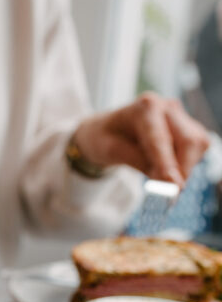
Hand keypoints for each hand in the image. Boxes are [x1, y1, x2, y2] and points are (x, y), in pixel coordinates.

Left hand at [71, 93, 209, 183]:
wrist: (105, 129)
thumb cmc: (104, 139)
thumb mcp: (110, 151)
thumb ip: (138, 162)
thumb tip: (167, 182)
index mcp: (145, 108)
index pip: (160, 140)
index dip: (168, 164)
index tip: (174, 186)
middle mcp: (167, 107)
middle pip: (189, 141)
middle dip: (182, 169)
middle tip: (169, 193)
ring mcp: (181, 116)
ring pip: (198, 145)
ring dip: (185, 168)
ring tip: (161, 179)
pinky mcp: (189, 128)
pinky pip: (197, 150)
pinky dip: (185, 164)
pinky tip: (166, 168)